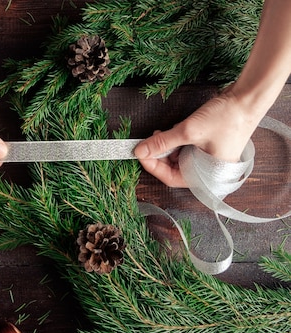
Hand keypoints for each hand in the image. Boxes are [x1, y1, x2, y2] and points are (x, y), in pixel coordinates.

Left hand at [134, 87, 261, 186]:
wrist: (248, 98)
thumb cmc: (226, 118)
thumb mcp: (188, 131)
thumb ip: (162, 142)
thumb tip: (140, 151)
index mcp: (206, 176)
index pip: (170, 178)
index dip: (153, 166)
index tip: (140, 153)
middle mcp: (207, 171)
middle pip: (173, 168)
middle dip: (158, 155)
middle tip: (147, 141)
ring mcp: (207, 158)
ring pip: (177, 157)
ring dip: (166, 146)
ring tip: (160, 133)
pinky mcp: (206, 146)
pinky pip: (185, 148)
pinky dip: (175, 141)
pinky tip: (171, 130)